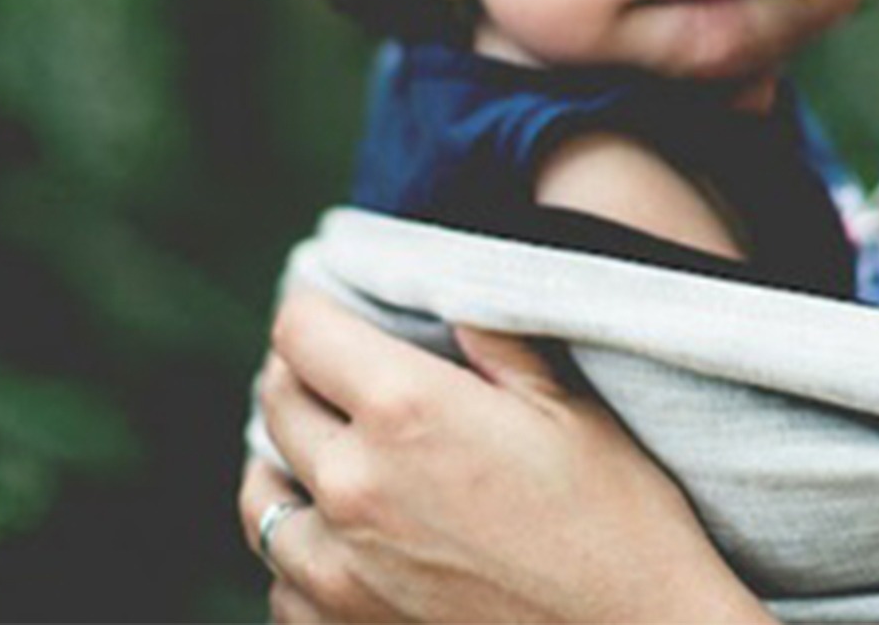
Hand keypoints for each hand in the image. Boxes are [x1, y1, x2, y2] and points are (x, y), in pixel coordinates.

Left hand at [241, 290, 769, 622]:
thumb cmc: (618, 523)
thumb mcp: (568, 409)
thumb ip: (496, 343)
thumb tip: (451, 297)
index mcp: (406, 409)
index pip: (301, 331)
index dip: (313, 308)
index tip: (330, 307)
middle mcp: (352, 484)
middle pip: (275, 403)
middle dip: (299, 374)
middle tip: (335, 369)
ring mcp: (337, 567)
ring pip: (260, 497)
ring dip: (284, 463)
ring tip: (321, 451)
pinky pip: (281, 581)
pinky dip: (301, 551)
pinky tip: (343, 538)